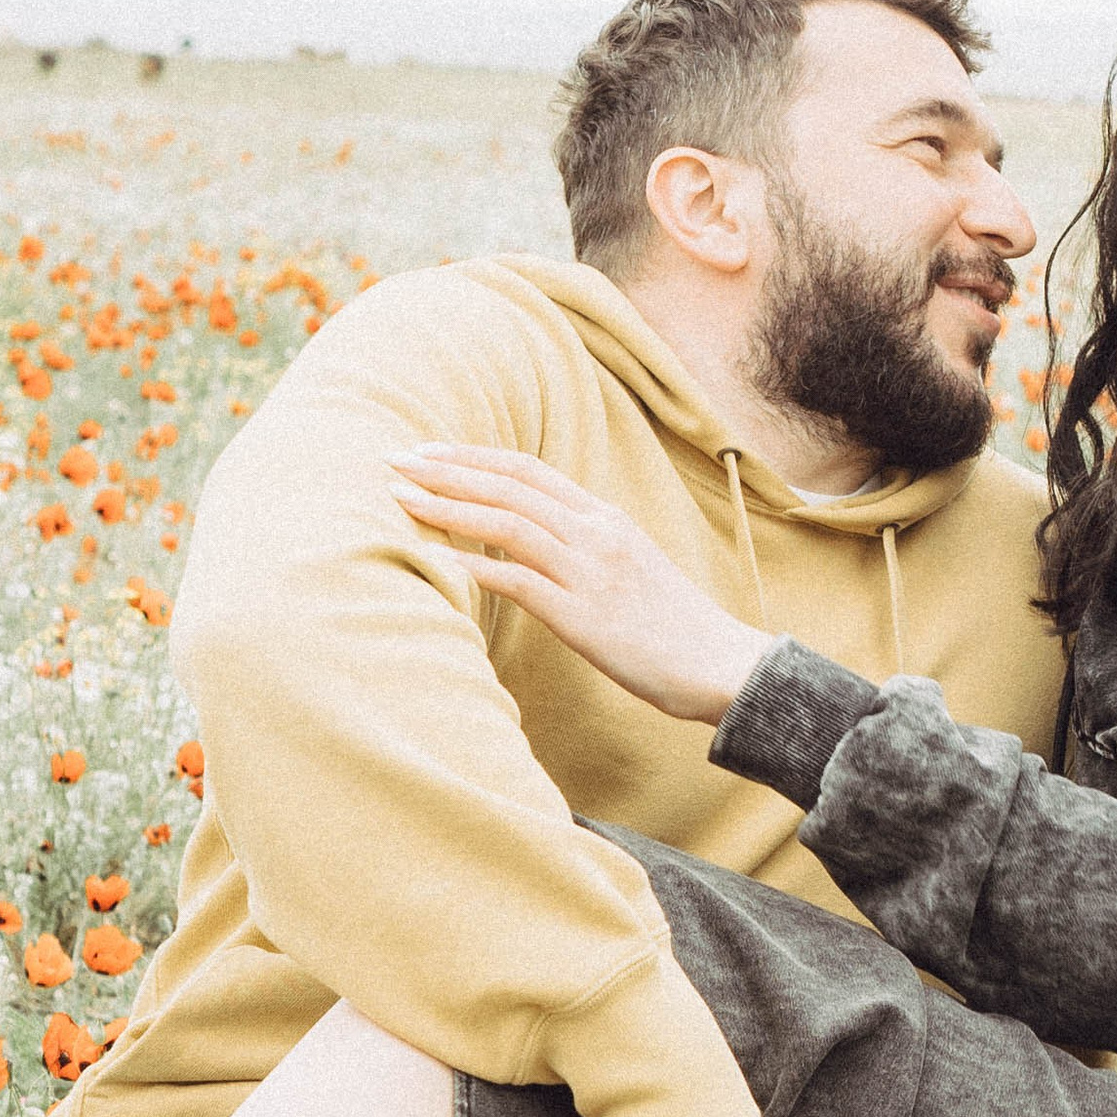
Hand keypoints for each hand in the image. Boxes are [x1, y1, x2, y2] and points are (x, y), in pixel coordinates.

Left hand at [390, 445, 771, 724]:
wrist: (721, 664)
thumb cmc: (674, 626)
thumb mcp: (629, 566)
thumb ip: (584, 546)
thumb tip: (532, 542)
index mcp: (605, 517)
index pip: (529, 469)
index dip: (473, 456)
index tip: (428, 451)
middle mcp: (596, 533)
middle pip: (510, 484)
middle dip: (446, 469)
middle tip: (394, 460)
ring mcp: (590, 572)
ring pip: (506, 522)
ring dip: (447, 506)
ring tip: (400, 498)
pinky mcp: (584, 616)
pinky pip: (518, 581)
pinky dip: (472, 566)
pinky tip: (435, 560)